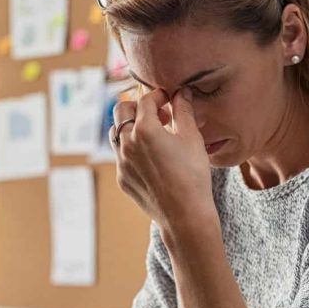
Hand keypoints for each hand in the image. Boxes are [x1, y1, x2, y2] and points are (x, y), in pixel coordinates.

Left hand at [112, 88, 214, 233]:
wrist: (184, 215)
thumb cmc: (192, 175)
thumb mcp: (192, 138)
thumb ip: (184, 110)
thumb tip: (181, 92)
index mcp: (144, 129)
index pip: (146, 100)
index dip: (158, 96)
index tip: (169, 100)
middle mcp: (127, 143)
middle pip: (121, 110)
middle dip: (138, 107)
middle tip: (158, 114)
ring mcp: (121, 162)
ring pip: (116, 133)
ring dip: (130, 127)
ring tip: (153, 135)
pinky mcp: (122, 178)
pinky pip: (121, 156)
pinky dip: (132, 149)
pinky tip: (152, 158)